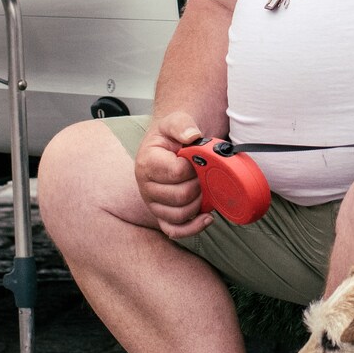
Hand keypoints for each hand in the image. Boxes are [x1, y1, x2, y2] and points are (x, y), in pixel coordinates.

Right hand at [135, 111, 214, 239]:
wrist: (167, 146)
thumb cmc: (170, 136)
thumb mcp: (175, 121)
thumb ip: (182, 125)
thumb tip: (192, 136)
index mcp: (147, 162)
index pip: (177, 172)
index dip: (194, 166)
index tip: (199, 159)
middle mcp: (146, 186)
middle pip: (180, 196)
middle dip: (199, 184)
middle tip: (204, 173)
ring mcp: (153, 203)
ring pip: (180, 214)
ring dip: (199, 203)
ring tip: (204, 188)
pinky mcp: (161, 215)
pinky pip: (175, 230)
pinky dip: (193, 227)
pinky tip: (207, 217)